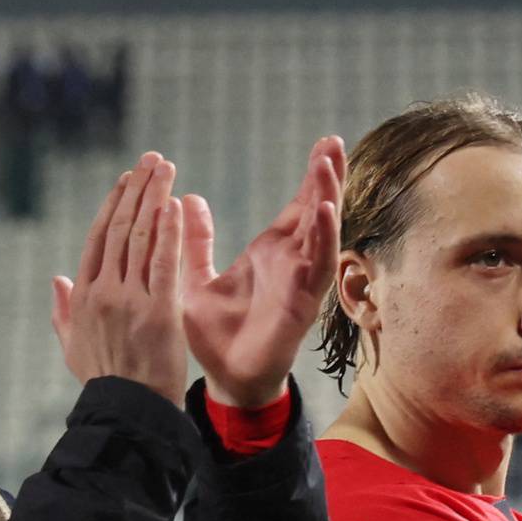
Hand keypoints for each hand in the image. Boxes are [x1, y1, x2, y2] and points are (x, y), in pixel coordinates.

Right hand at [52, 153, 189, 406]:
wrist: (126, 413)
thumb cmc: (103, 382)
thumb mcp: (73, 347)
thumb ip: (63, 311)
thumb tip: (57, 279)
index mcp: (82, 296)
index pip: (98, 238)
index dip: (114, 204)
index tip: (127, 179)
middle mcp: (102, 292)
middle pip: (119, 228)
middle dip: (136, 188)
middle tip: (151, 159)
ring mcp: (128, 300)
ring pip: (140, 237)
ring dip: (154, 198)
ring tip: (165, 169)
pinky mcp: (157, 312)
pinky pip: (162, 263)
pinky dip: (168, 231)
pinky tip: (174, 204)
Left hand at [180, 136, 344, 407]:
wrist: (224, 380)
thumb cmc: (215, 336)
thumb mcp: (197, 279)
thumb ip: (196, 241)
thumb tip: (186, 200)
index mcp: (270, 253)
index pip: (297, 206)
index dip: (311, 176)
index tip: (323, 142)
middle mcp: (291, 263)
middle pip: (317, 211)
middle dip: (328, 176)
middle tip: (334, 140)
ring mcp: (300, 283)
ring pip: (322, 233)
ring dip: (327, 198)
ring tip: (329, 165)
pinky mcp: (301, 304)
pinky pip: (316, 267)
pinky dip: (321, 238)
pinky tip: (324, 211)